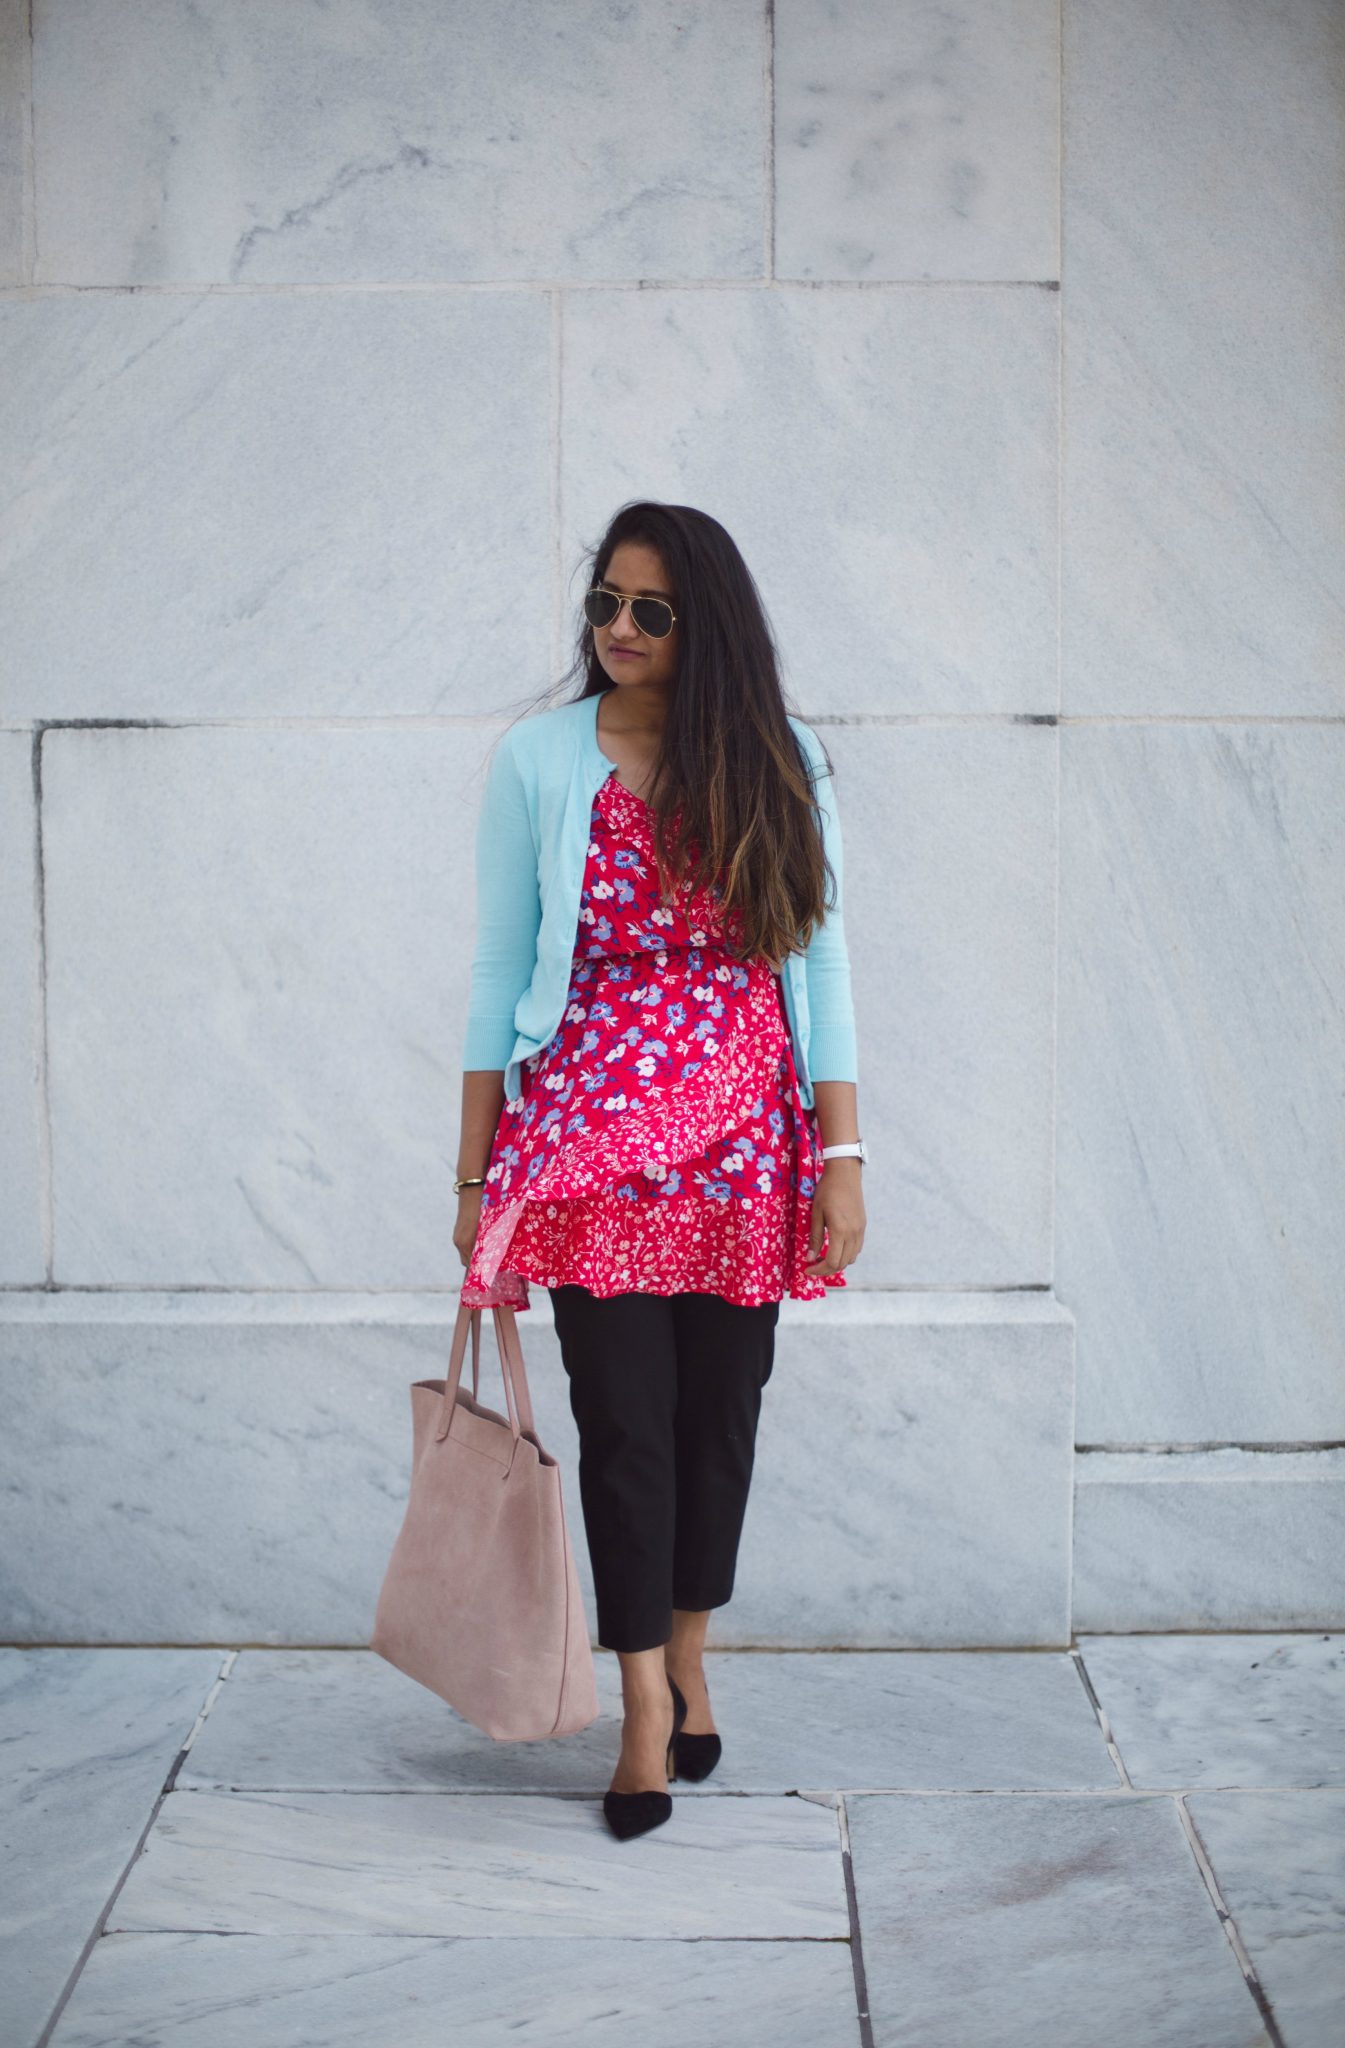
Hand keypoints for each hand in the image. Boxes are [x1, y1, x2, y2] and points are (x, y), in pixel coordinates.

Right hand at [453, 1187, 484, 1267]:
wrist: (472, 1187)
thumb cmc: (484, 1206)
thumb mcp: (489, 1226)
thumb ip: (489, 1242)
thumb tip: (494, 1256)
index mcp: (465, 1242)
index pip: (471, 1265)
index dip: (480, 1270)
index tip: (490, 1272)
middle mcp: (458, 1241)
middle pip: (466, 1261)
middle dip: (477, 1264)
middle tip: (491, 1265)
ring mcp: (457, 1235)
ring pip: (466, 1252)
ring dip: (475, 1255)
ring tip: (488, 1255)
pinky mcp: (458, 1230)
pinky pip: (464, 1245)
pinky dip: (472, 1247)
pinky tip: (483, 1243)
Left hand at [803, 1159, 865, 1277]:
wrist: (845, 1173)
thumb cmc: (827, 1190)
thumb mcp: (816, 1213)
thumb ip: (815, 1237)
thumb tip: (809, 1258)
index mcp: (840, 1230)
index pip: (832, 1262)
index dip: (819, 1270)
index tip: (807, 1269)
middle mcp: (854, 1233)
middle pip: (842, 1263)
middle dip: (826, 1269)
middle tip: (812, 1266)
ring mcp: (860, 1230)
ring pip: (851, 1258)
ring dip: (837, 1262)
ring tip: (822, 1257)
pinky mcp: (863, 1226)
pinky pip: (856, 1248)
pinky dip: (846, 1254)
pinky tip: (835, 1247)